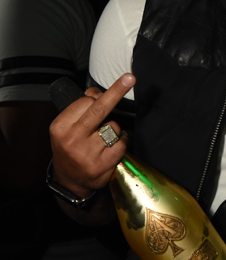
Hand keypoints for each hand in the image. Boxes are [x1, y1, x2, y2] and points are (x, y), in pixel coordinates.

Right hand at [49, 74, 134, 197]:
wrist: (70, 182)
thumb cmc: (70, 148)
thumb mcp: (66, 127)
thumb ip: (80, 109)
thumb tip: (95, 92)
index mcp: (61, 127)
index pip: (85, 102)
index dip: (96, 98)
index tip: (101, 94)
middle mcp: (72, 139)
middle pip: (100, 109)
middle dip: (117, 91)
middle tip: (130, 78)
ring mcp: (87, 153)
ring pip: (114, 126)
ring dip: (114, 129)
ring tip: (102, 140)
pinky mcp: (102, 165)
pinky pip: (122, 143)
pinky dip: (122, 142)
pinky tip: (112, 148)